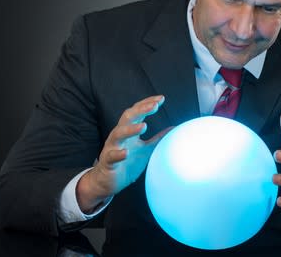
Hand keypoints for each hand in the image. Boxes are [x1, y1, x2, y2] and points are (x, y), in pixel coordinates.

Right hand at [76, 95, 171, 212]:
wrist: (107, 181)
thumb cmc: (127, 162)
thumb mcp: (146, 149)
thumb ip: (157, 138)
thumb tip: (174, 128)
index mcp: (128, 130)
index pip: (137, 112)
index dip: (147, 103)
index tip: (161, 99)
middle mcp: (119, 135)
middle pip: (128, 117)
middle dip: (141, 110)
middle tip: (154, 106)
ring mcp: (112, 148)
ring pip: (118, 134)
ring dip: (130, 129)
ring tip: (143, 126)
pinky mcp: (108, 162)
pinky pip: (111, 156)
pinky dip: (118, 154)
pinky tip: (126, 153)